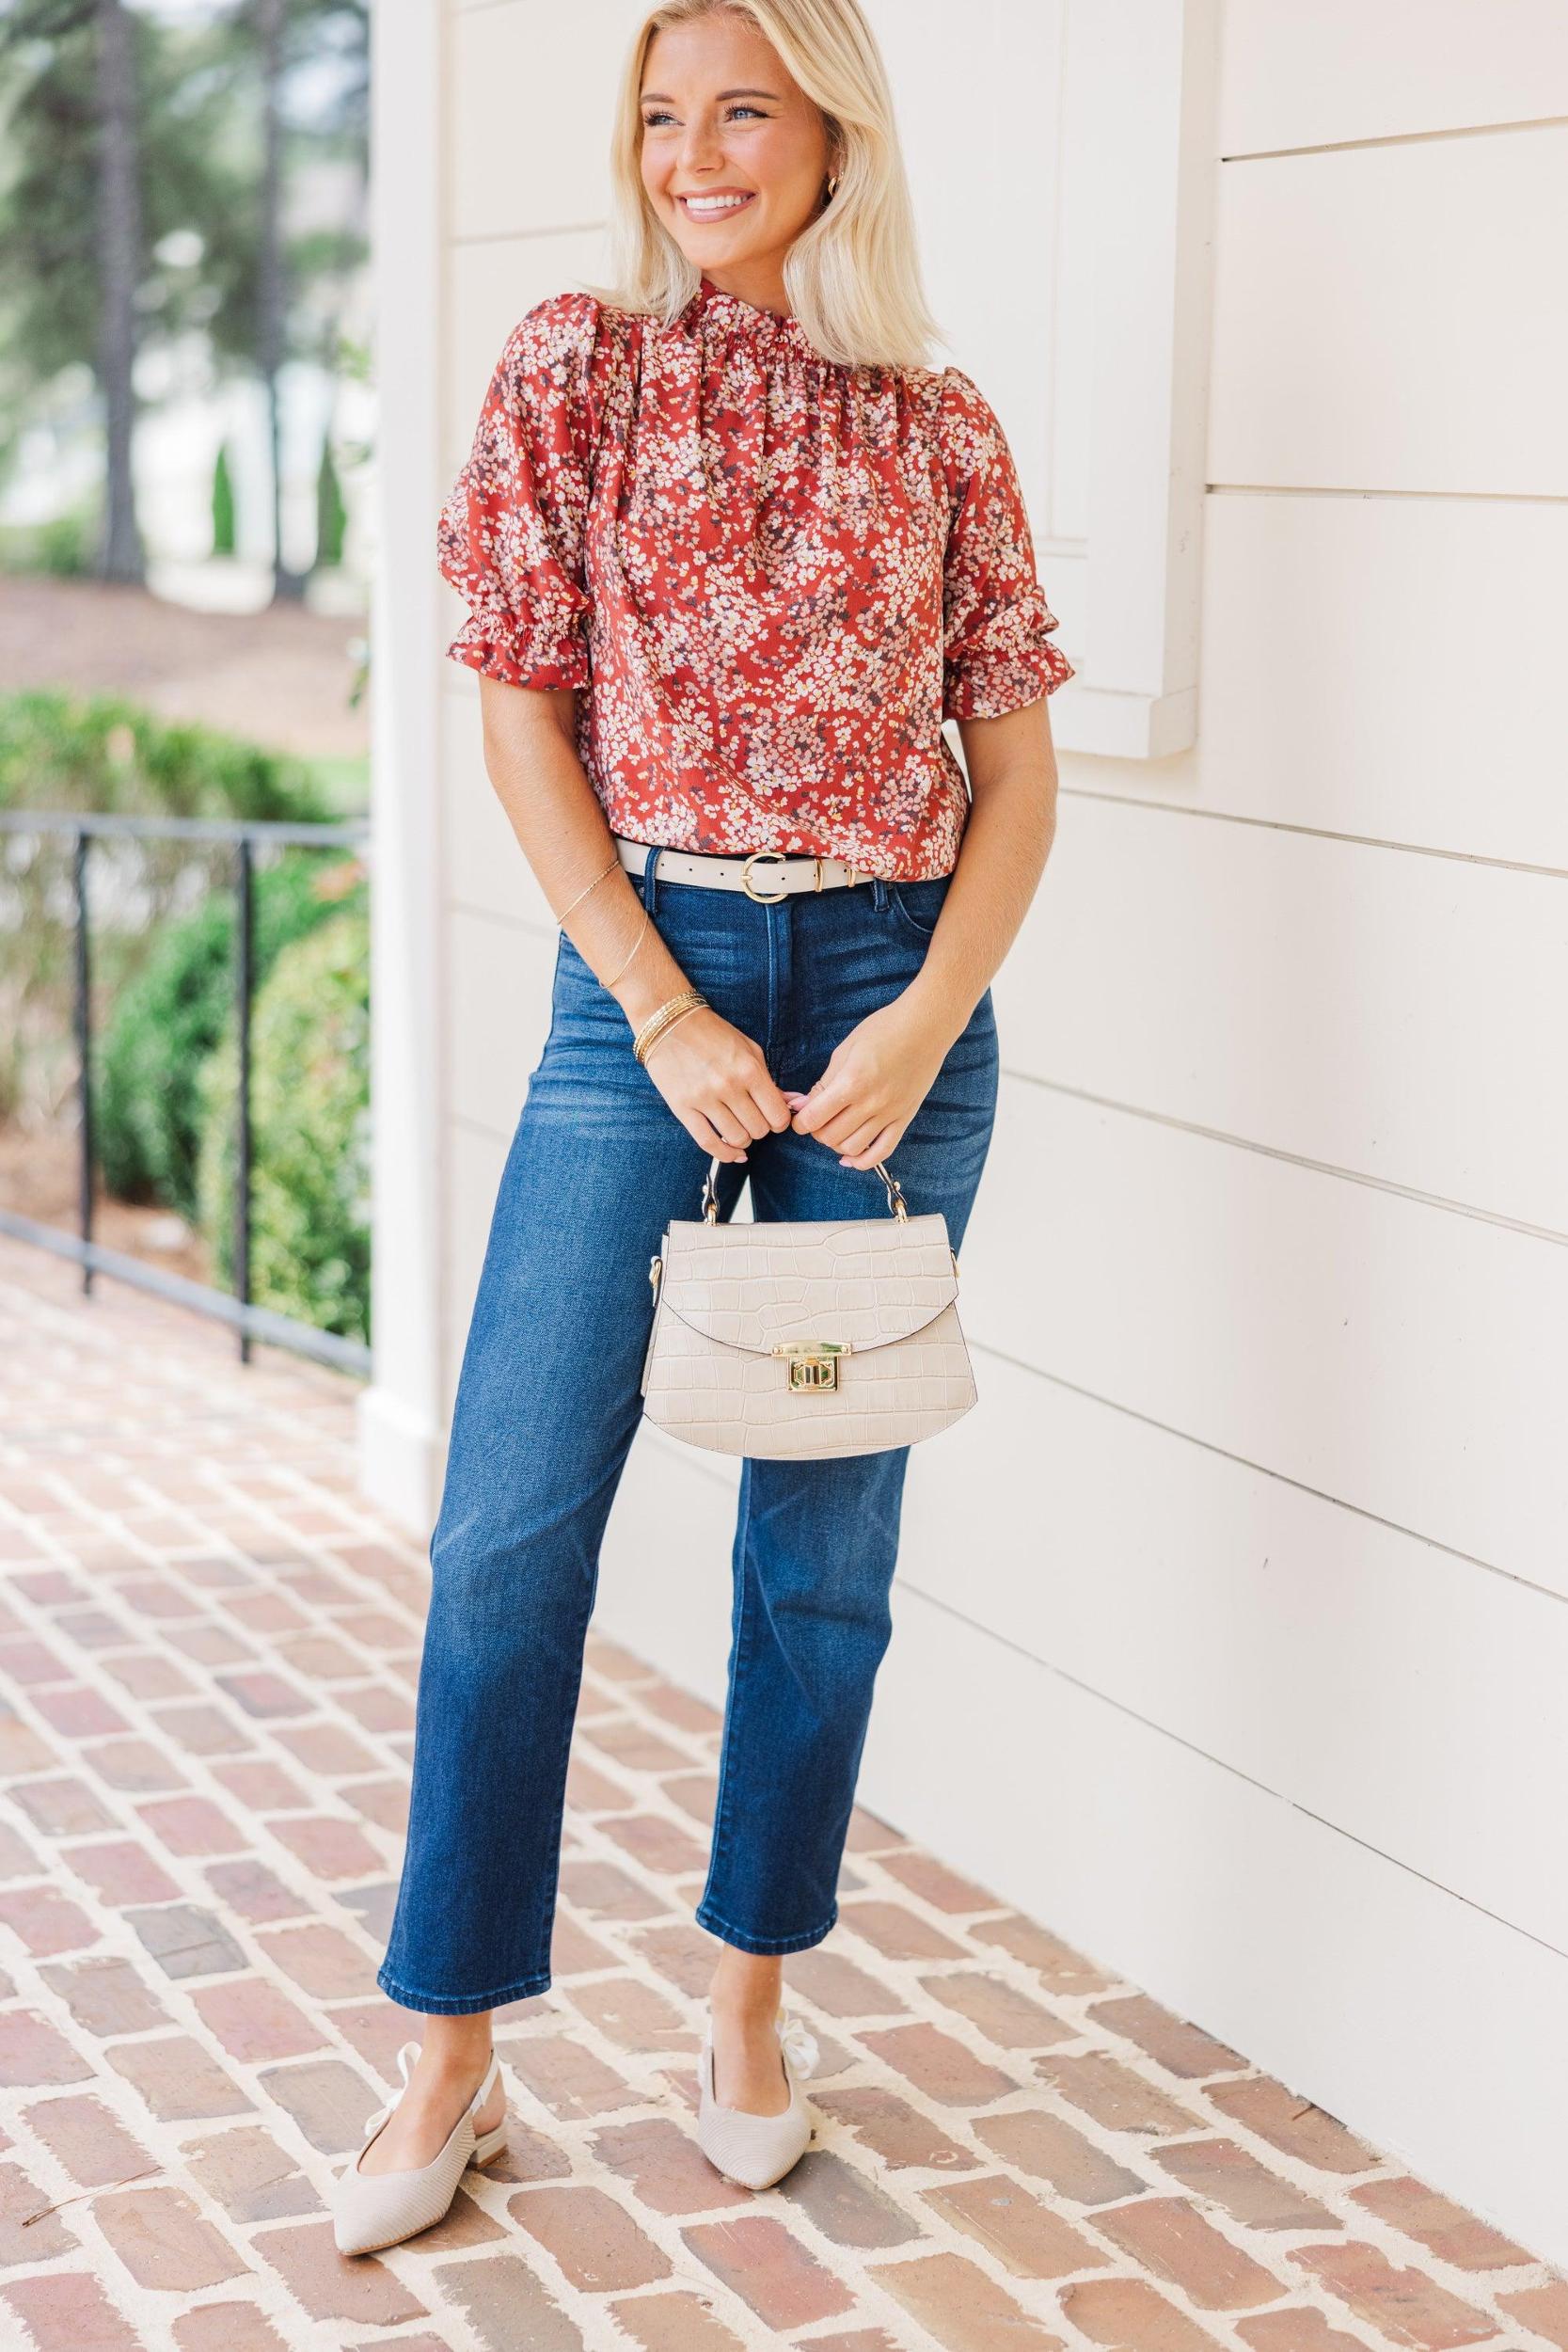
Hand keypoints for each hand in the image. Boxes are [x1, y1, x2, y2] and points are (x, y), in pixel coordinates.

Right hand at [642, 1006, 793, 1161]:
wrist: (669, 1023)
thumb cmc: (713, 1034)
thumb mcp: (749, 1049)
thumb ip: (768, 1079)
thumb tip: (788, 1105)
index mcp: (749, 1069)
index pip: (777, 1114)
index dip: (780, 1121)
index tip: (774, 1118)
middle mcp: (728, 1086)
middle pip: (759, 1130)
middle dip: (761, 1128)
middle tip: (754, 1118)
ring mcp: (704, 1098)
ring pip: (737, 1139)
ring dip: (743, 1139)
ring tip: (739, 1127)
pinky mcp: (682, 1108)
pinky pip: (708, 1142)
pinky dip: (724, 1154)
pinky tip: (733, 1153)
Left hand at [784, 992, 958, 1168]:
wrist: (925, 1027)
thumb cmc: (882, 1030)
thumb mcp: (845, 1050)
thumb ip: (824, 1082)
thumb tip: (804, 1105)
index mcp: (851, 1082)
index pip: (814, 1118)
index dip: (800, 1122)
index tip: (799, 1119)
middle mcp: (871, 1102)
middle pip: (830, 1137)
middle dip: (816, 1132)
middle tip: (818, 1120)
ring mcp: (890, 1113)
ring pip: (853, 1148)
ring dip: (837, 1145)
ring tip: (836, 1130)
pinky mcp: (904, 1118)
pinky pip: (883, 1151)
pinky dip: (863, 1162)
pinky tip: (851, 1158)